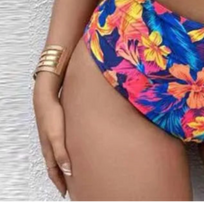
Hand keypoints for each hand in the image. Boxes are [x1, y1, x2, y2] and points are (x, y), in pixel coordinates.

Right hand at [32, 75, 71, 197]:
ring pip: (57, 155)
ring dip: (63, 164)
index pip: (53, 171)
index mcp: (48, 150)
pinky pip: (60, 145)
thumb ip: (61, 153)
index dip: (59, 183)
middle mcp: (49, 145)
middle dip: (61, 176)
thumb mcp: (57, 136)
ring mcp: (52, 136)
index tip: (65, 193)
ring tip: (72, 170)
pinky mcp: (56, 128)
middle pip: (54, 165)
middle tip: (70, 185)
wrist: (46, 97)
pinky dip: (65, 152)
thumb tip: (68, 171)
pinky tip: (72, 149)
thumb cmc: (51, 116)